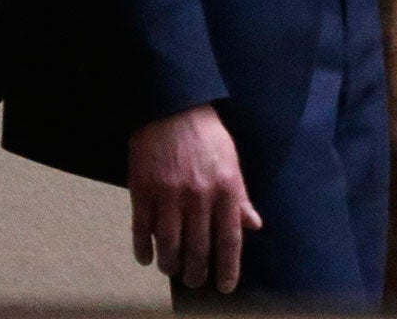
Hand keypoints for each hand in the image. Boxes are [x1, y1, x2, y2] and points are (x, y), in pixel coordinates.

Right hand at [128, 104, 259, 292]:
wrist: (173, 110)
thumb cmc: (207, 136)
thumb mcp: (232, 162)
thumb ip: (241, 196)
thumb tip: (254, 225)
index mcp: (226, 188)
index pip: (229, 238)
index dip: (228, 267)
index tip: (226, 287)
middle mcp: (199, 195)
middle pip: (198, 247)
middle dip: (197, 272)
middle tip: (195, 282)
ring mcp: (169, 195)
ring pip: (169, 244)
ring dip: (170, 264)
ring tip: (173, 271)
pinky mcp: (143, 191)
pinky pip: (142, 230)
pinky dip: (144, 249)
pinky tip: (147, 258)